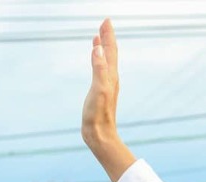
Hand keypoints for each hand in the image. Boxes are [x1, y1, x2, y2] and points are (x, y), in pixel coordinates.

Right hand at [82, 20, 122, 155]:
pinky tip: (94, 61)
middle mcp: (110, 78)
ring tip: (98, 39)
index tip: (106, 21)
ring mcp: (105, 85)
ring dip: (102, 48)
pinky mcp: (99, 92)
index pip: (110, 50)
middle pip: (110, 53)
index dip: (108, 35)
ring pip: (105, 61)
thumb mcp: (98, 89)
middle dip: (107, 38)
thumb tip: (97, 48)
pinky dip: (97, 61)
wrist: (100, 135)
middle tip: (103, 24)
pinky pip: (100, 70)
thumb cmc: (98, 114)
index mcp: (111, 75)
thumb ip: (99, 68)